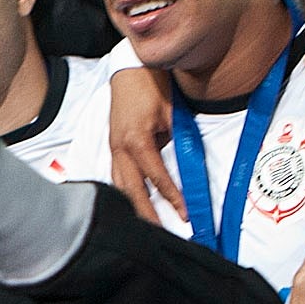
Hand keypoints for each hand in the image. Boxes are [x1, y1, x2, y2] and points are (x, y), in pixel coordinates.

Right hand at [106, 66, 186, 224]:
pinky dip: (123, 192)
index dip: (172, 198)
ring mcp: (113, 148)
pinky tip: (132, 203)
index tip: (185, 215)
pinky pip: (116, 175)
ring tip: (145, 225)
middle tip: (161, 234)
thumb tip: (191, 165)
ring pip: (119, 186)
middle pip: (132, 191)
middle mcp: (121, 149)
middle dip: (146, 214)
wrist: (130, 69)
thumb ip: (180, 139)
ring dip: (132, 207)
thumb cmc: (152, 86)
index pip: (157, 179)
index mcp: (137, 141)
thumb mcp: (172, 113)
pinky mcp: (112, 146)